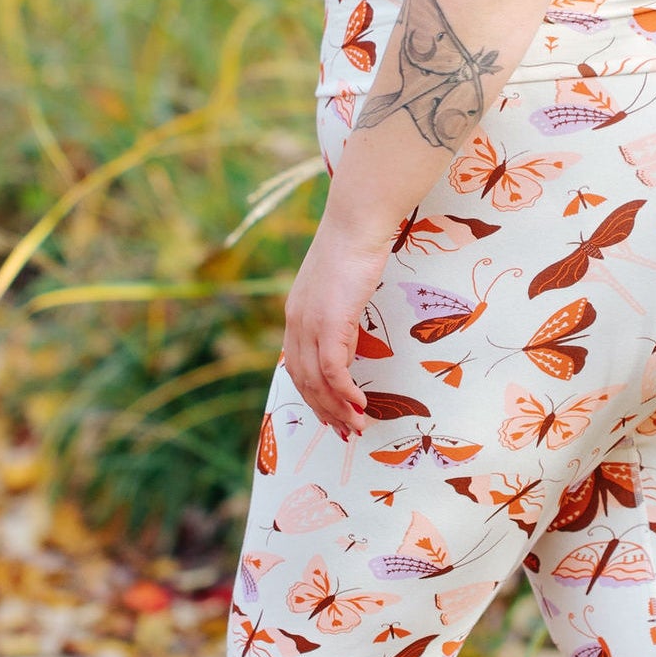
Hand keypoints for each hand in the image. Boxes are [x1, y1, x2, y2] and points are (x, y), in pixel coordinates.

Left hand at [280, 219, 388, 437]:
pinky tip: (360, 404)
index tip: (332, 415)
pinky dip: (345, 392)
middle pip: (303, 381)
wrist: (356, 224)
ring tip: (357, 427)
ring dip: (337, 408)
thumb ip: (338, 317)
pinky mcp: (329, 322)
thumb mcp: (341, 290)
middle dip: (325, 411)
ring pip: (317, 381)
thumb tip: (347, 341)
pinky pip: (333, 369)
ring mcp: (310, 323)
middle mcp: (296, 323)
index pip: (297, 367)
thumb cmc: (355, 249)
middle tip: (346, 432)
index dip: (314, 396)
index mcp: (295, 315)